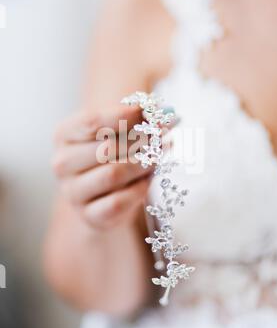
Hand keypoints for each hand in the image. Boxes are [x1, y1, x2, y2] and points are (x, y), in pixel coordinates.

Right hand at [52, 107, 152, 230]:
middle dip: (141, 141)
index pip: (93, 122)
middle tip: (163, 136)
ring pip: (113, 174)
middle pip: (106, 149)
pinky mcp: (89, 216)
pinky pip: (118, 201)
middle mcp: (62, 163)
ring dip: (142, 164)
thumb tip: (160, 112)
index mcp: (64, 135)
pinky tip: (147, 180)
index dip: (125, 116)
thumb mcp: (118, 129)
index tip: (151, 113)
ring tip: (157, 157)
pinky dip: (138, 189)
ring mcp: (72, 192)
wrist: (106, 192)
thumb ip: (136, 117)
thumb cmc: (114, 152)